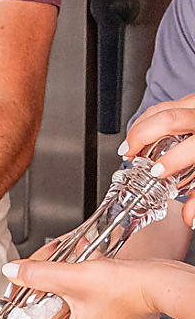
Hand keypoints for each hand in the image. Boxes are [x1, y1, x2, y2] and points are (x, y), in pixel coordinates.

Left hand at [0, 256, 158, 318]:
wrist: (156, 280)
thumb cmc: (124, 289)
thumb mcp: (71, 278)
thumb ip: (38, 274)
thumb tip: (13, 272)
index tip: (18, 314)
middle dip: (40, 295)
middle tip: (34, 280)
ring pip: (65, 301)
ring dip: (58, 279)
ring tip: (57, 261)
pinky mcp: (105, 305)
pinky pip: (81, 292)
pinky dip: (75, 274)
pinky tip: (79, 257)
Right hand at [122, 94, 194, 228]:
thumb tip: (190, 217)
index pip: (192, 147)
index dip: (173, 160)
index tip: (157, 172)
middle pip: (170, 119)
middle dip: (143, 136)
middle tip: (130, 154)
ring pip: (161, 109)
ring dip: (139, 127)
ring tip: (129, 146)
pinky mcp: (191, 100)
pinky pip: (162, 106)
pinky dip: (145, 120)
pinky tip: (139, 134)